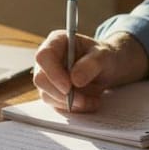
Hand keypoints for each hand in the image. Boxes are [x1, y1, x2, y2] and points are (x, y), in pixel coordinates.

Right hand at [33, 31, 148, 111]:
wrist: (107, 68)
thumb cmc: (103, 57)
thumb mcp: (104, 56)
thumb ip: (91, 64)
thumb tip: (75, 80)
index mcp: (57, 42)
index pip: (44, 56)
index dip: (53, 73)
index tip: (69, 87)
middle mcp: (48, 59)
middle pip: (41, 79)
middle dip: (62, 94)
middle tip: (83, 99)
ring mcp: (48, 77)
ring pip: (47, 95)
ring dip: (70, 103)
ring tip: (93, 100)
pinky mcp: (53, 92)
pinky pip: (56, 104)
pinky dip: (73, 108)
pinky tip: (90, 102)